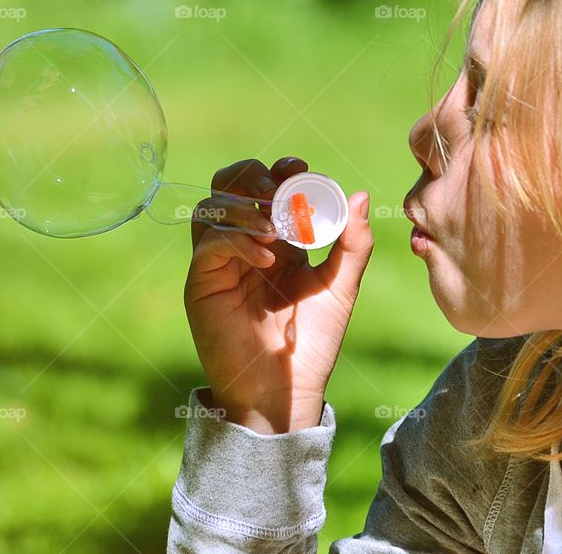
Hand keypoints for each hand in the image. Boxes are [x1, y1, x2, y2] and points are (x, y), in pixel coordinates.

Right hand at [183, 157, 373, 433]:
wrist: (285, 390)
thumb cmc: (312, 343)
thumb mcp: (340, 288)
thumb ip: (352, 245)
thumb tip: (359, 196)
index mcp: (277, 239)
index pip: (266, 185)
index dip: (281, 171)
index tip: (303, 172)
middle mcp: (244, 243)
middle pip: (229, 185)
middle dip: (253, 176)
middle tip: (281, 189)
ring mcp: (220, 261)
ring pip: (212, 207)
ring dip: (244, 206)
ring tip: (277, 227)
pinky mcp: (203, 282)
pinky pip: (210, 243)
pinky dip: (237, 238)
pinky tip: (267, 256)